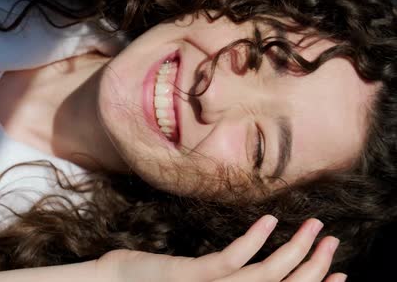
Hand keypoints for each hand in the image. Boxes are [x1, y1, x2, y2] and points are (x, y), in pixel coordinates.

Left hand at [97, 215, 346, 281]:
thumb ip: (227, 273)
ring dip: (295, 250)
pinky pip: (229, 261)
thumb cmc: (156, 279)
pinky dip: (253, 241)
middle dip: (314, 265)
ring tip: (315, 226)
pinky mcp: (192, 276)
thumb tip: (253, 260)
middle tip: (332, 239)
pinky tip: (270, 220)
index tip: (340, 270)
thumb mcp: (198, 276)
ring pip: (266, 275)